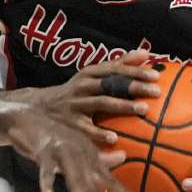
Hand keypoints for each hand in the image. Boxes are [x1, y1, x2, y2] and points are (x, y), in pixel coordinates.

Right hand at [5, 106, 137, 191]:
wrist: (28, 116)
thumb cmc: (55, 134)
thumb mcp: (79, 145)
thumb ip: (99, 155)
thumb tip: (123, 156)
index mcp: (88, 155)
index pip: (108, 178)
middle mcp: (79, 154)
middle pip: (91, 184)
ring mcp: (62, 152)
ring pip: (73, 180)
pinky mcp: (44, 151)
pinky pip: (46, 171)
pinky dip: (47, 185)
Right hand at [23, 50, 161, 143]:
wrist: (36, 108)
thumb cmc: (73, 93)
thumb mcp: (90, 76)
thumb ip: (116, 65)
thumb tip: (145, 53)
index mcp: (88, 74)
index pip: (114, 68)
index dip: (135, 70)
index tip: (156, 75)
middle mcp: (81, 86)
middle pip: (110, 83)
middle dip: (133, 86)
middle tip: (156, 91)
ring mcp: (74, 104)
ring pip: (101, 103)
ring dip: (122, 105)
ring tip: (143, 110)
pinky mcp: (69, 123)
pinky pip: (86, 129)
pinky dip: (99, 133)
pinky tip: (115, 138)